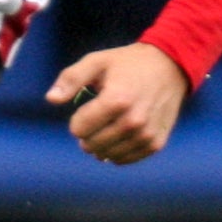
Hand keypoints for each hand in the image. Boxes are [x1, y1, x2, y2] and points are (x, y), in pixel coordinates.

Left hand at [48, 42, 189, 164]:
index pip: (79, 129)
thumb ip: (71, 79)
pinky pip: (126, 160)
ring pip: (107, 155)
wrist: (170, 67)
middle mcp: (133, 121)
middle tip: (96, 118)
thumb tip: (51, 99)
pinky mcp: (156, 144)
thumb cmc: (128, 64)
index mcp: (117, 100)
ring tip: (106, 127)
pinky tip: (118, 137)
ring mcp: (146, 135)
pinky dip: (117, 153)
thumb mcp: (97, 61)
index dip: (77, 119)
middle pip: (91, 145)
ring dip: (101, 145)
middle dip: (87, 134)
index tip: (88, 107)